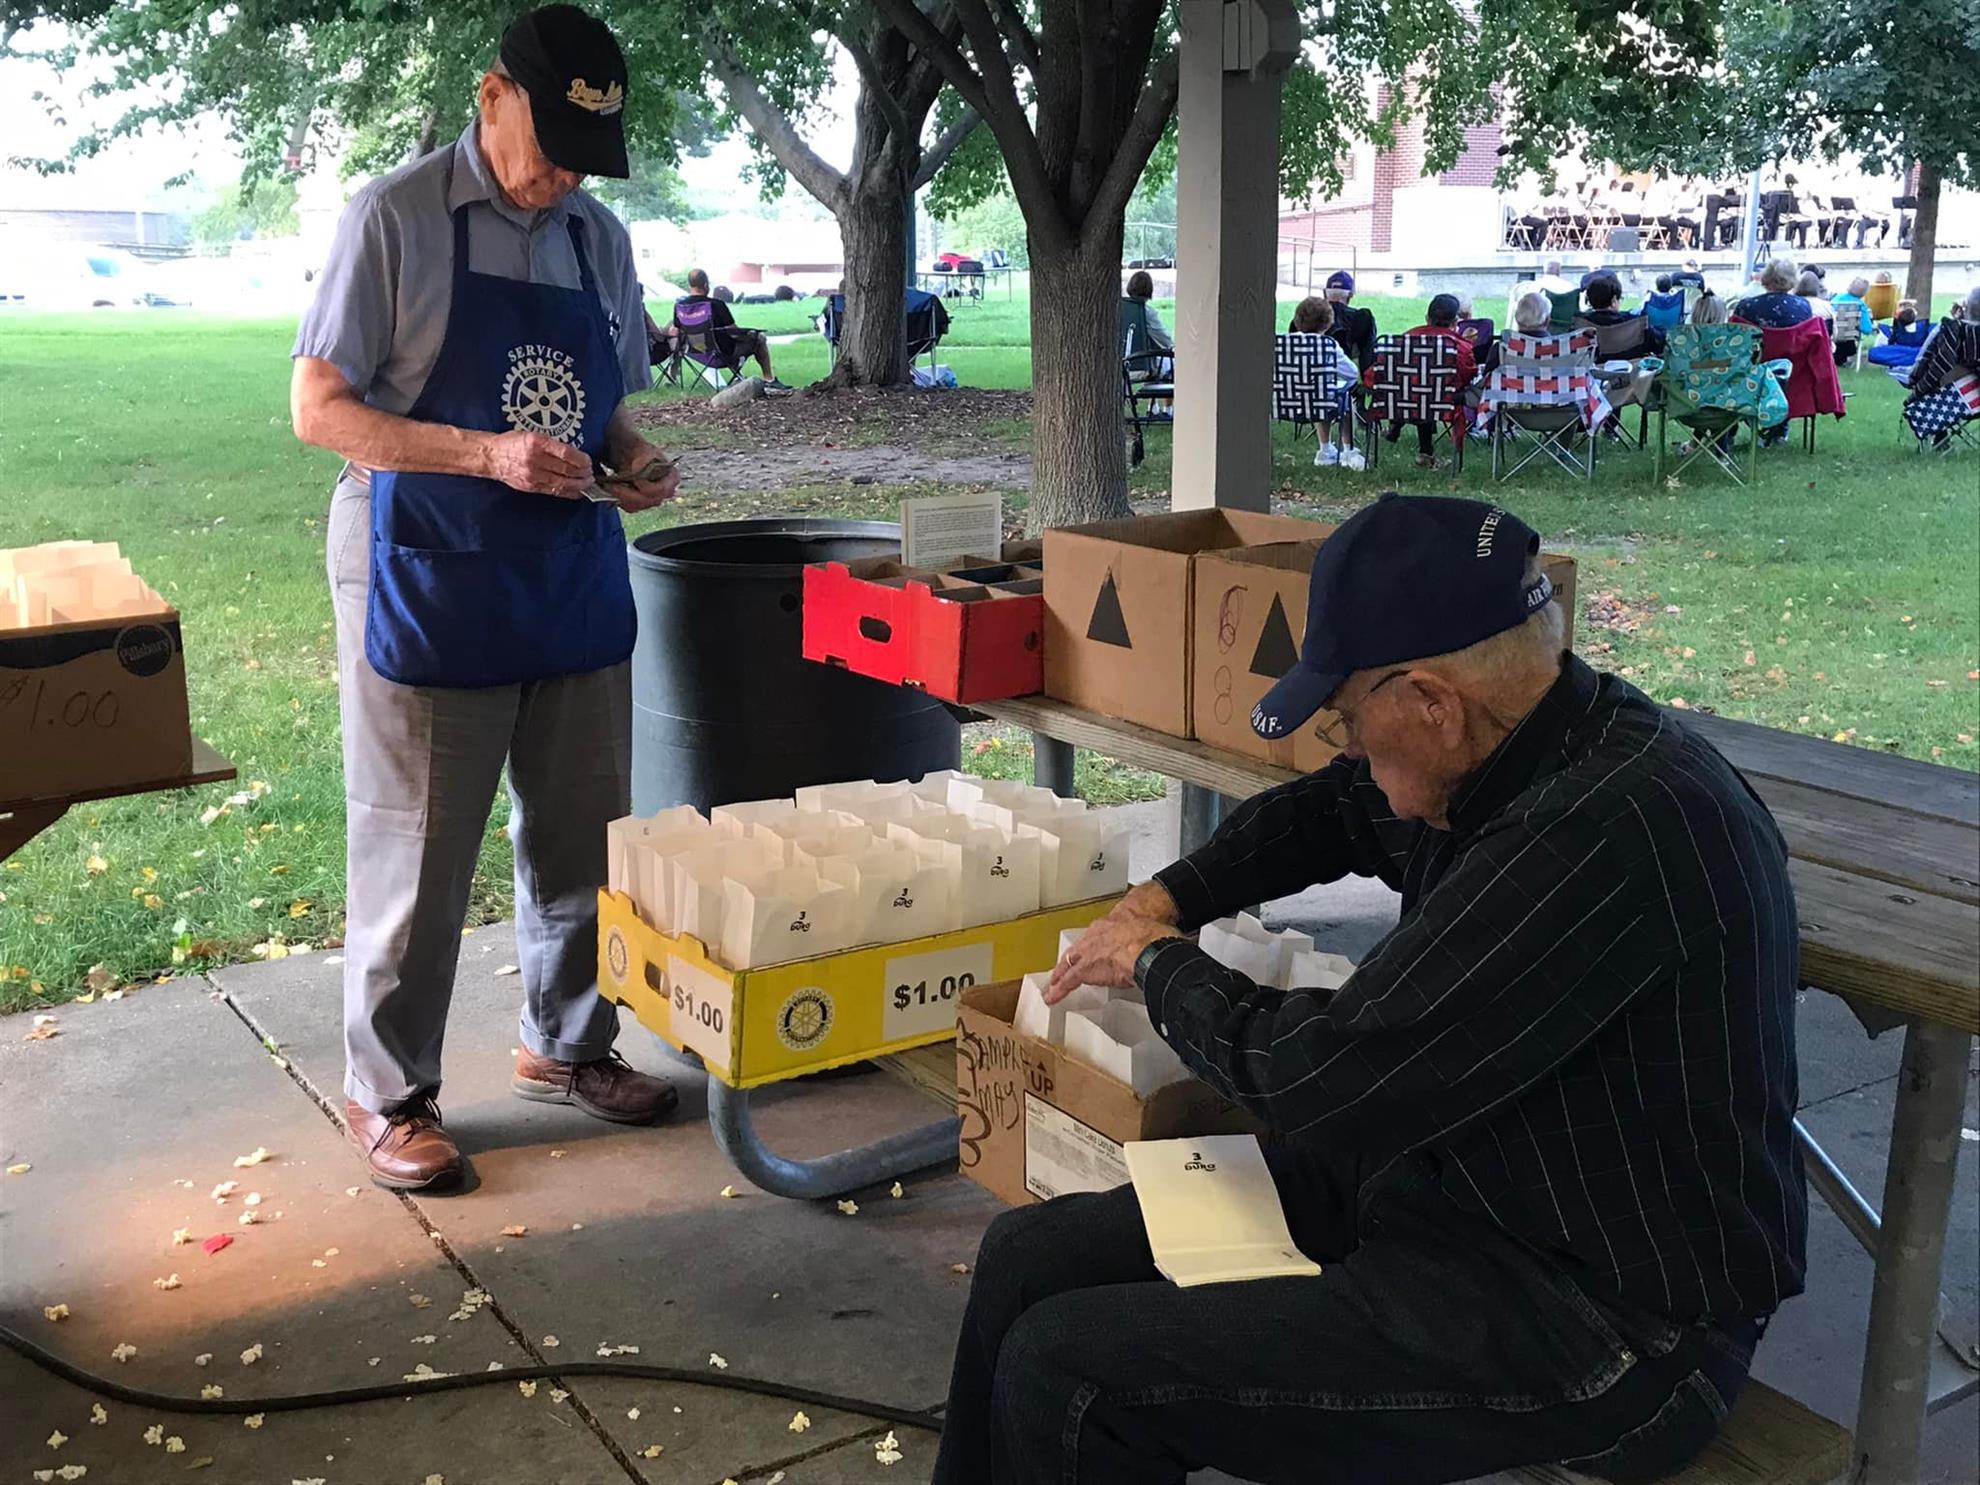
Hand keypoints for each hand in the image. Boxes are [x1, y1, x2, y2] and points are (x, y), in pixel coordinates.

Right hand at [484, 430, 591, 497]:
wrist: (491, 456)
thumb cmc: (512, 443)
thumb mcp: (531, 434)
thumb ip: (551, 444)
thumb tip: (574, 454)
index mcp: (537, 442)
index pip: (566, 453)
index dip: (582, 459)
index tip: (588, 461)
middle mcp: (535, 459)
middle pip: (567, 469)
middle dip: (583, 473)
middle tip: (591, 473)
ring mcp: (533, 475)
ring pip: (563, 483)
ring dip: (579, 485)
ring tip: (588, 483)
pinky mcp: (531, 486)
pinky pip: (554, 491)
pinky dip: (568, 492)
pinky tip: (577, 492)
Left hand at [605, 440, 681, 512]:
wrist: (632, 455)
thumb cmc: (641, 451)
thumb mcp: (644, 448)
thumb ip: (644, 457)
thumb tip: (638, 470)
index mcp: (672, 477)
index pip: (661, 490)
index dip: (646, 487)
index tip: (633, 476)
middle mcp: (666, 492)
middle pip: (648, 501)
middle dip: (627, 493)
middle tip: (611, 484)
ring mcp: (654, 500)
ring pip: (637, 506)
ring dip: (621, 496)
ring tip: (608, 485)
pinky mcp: (642, 504)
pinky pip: (630, 507)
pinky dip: (619, 499)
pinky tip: (611, 488)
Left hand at [1046, 880, 1181, 1003]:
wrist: (1148, 947)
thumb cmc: (1156, 939)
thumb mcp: (1152, 933)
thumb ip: (1151, 942)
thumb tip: (1164, 949)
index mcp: (1114, 925)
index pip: (1097, 938)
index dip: (1091, 948)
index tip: (1090, 954)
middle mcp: (1097, 935)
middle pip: (1077, 950)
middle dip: (1068, 962)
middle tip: (1060, 972)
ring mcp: (1090, 952)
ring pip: (1069, 964)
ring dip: (1061, 976)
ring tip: (1054, 987)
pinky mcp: (1086, 971)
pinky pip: (1068, 981)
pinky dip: (1060, 990)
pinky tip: (1053, 997)